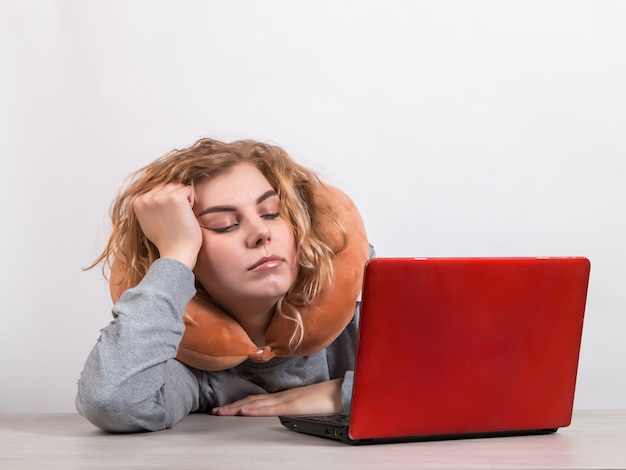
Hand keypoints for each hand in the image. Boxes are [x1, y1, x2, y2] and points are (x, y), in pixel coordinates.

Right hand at [133, 184, 201, 269]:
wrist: (176, 253)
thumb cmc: (166, 240)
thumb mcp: (147, 221)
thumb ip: (148, 205)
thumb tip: (153, 192)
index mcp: (137, 201)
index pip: (157, 188)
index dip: (166, 202)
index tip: (166, 218)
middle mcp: (146, 197)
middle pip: (167, 185)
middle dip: (175, 198)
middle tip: (175, 218)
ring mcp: (160, 196)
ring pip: (178, 185)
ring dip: (183, 198)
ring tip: (180, 216)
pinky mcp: (175, 197)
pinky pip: (188, 189)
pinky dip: (191, 201)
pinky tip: (186, 215)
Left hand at [212, 379, 343, 416]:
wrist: (342, 392)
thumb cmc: (327, 398)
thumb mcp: (305, 404)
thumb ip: (294, 406)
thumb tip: (283, 410)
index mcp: (283, 397)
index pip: (256, 399)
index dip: (240, 403)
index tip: (225, 407)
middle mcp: (281, 396)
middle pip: (252, 400)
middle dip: (232, 406)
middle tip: (214, 410)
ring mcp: (286, 400)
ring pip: (257, 403)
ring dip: (237, 407)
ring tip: (221, 411)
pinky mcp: (293, 405)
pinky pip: (271, 408)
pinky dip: (256, 409)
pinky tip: (245, 411)